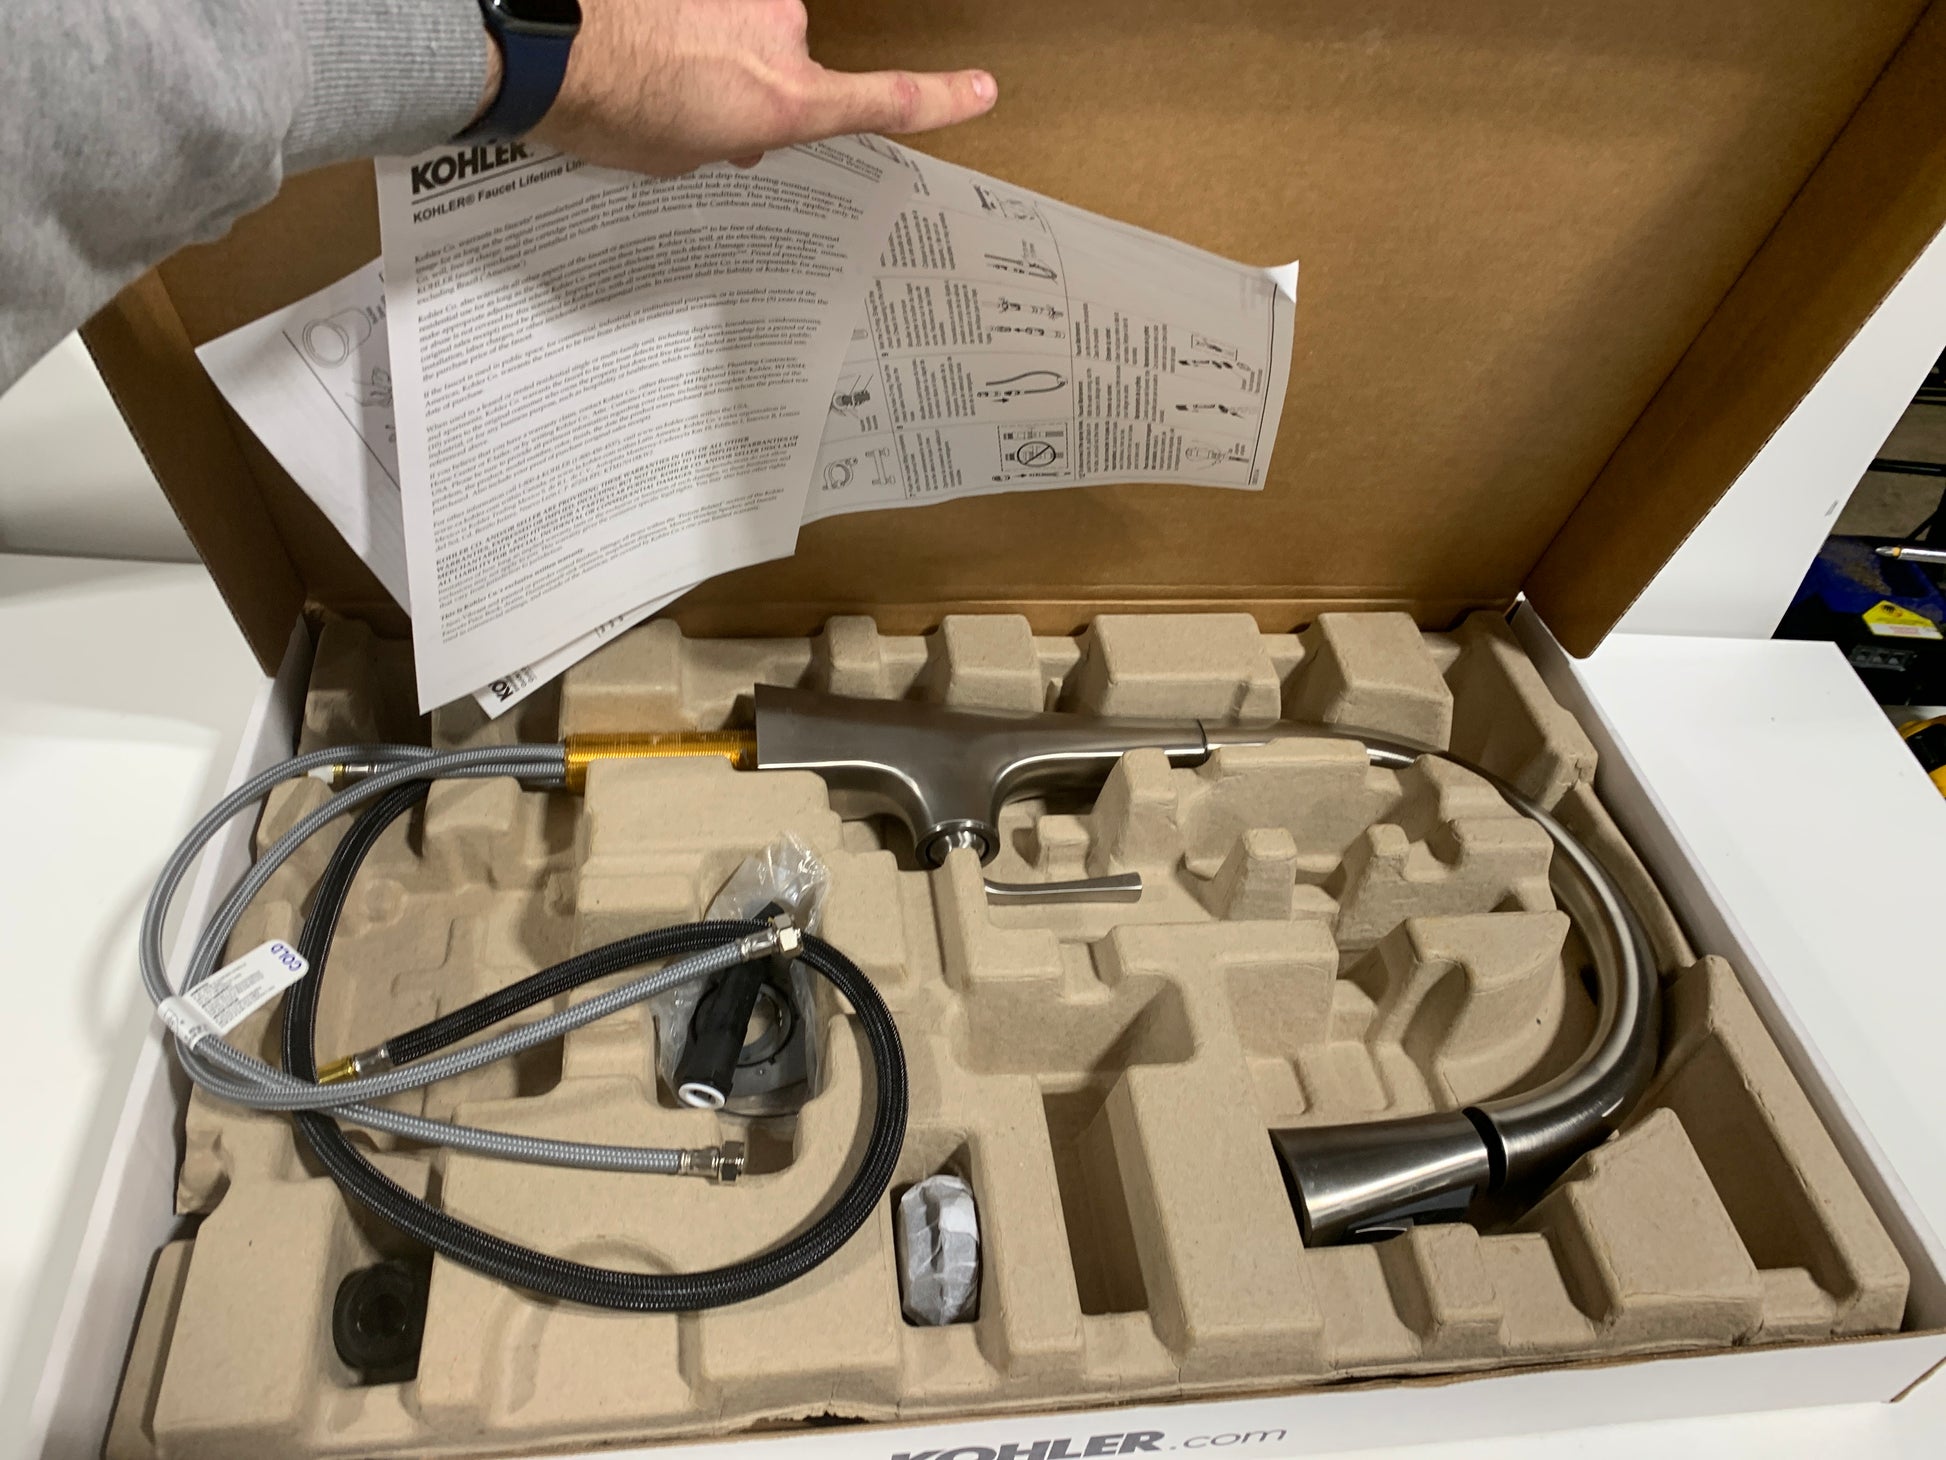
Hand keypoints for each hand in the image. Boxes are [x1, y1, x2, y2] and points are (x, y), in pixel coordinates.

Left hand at [494, 0, 996, 175]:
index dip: (939, 100)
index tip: (982, 89)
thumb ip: (725, 144)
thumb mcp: (677, 159)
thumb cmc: (609, 108)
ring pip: (737, 23)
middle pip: (782, 61)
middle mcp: (778, 35)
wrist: (546, 44)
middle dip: (741, 83)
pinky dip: (679, 16)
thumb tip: (736, 131)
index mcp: (783, 101)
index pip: (882, 102)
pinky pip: (708, 5)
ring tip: (640, 67)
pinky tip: (636, 30)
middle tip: (681, 109)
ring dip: (701, 43)